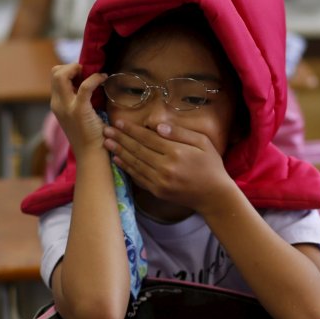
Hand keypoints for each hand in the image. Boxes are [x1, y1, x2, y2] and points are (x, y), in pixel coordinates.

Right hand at [50, 63, 106, 154]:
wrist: (91, 154)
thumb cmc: (89, 134)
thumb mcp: (77, 114)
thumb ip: (76, 100)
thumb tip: (86, 82)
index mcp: (56, 104)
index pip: (54, 77)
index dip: (68, 70)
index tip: (83, 74)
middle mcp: (57, 104)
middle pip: (55, 73)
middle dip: (71, 66)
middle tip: (86, 72)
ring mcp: (66, 107)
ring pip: (61, 75)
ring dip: (77, 69)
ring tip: (93, 74)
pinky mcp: (79, 110)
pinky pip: (85, 86)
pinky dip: (95, 78)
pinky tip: (103, 78)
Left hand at [102, 119, 236, 213]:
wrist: (214, 196)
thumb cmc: (210, 165)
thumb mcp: (202, 143)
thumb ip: (180, 133)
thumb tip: (157, 126)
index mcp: (176, 152)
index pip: (148, 138)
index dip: (131, 130)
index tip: (118, 122)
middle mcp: (165, 167)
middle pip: (137, 149)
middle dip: (120, 139)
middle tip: (105, 130)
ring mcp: (160, 181)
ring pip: (135, 163)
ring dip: (119, 152)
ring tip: (106, 142)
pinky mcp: (157, 191)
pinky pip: (138, 177)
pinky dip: (126, 168)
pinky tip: (117, 159)